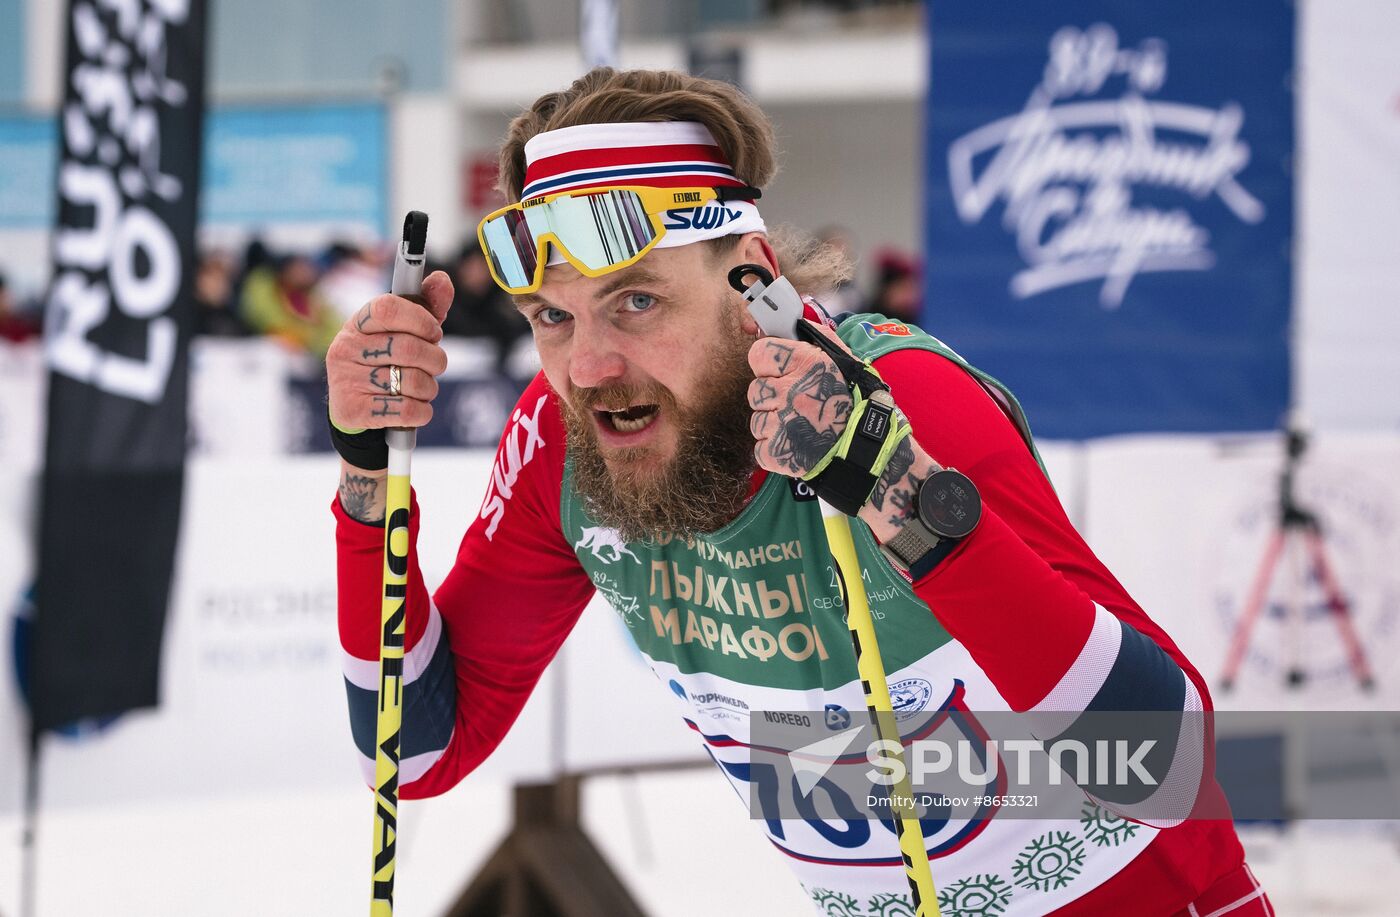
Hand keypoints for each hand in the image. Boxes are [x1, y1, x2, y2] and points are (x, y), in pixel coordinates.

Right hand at [327, 271, 453, 430]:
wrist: (357, 408)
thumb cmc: (386, 361)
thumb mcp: (405, 331)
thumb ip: (427, 306)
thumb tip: (443, 279)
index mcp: (358, 323)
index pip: (388, 307)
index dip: (420, 319)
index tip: (434, 332)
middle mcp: (346, 348)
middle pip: (408, 348)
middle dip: (435, 359)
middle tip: (435, 364)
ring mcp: (346, 380)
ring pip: (411, 381)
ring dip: (429, 388)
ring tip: (422, 388)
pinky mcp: (354, 410)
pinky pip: (406, 410)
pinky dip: (422, 411)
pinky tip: (416, 408)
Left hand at [745, 320, 853, 477]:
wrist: (868, 449)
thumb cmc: (856, 402)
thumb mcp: (843, 360)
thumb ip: (816, 337)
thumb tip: (791, 322)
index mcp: (804, 363)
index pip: (758, 353)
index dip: (767, 362)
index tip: (777, 371)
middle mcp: (789, 391)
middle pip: (755, 389)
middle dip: (772, 396)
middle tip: (796, 404)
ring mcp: (780, 423)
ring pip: (756, 419)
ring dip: (773, 424)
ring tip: (801, 427)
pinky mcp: (776, 452)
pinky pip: (759, 447)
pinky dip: (774, 449)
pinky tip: (797, 445)